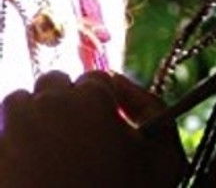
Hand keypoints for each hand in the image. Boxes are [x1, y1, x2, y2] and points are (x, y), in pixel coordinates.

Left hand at [0, 71, 185, 187]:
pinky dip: (8, 149)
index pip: (95, 78)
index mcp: (93, 98)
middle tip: (73, 140)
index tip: (103, 126)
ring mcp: (14, 130)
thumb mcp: (165, 161)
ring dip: (30, 120)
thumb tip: (124, 87)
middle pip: (52, 83)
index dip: (102, 102)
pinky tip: (26, 172)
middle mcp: (50, 104)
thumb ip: (156, 111)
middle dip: (62, 104)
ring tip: (44, 153)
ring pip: (18, 102)